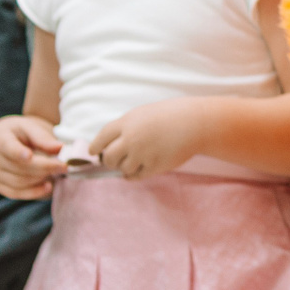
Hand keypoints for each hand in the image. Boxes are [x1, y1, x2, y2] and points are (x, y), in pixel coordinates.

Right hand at [0, 115, 65, 198]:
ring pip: (20, 181)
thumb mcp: (31, 127)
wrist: (5, 140)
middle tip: (65, 166)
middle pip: (19, 167)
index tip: (29, 156)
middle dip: (44, 167)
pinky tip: (49, 186)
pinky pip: (17, 193)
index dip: (18, 152)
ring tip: (58, 172)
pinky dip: (34, 192)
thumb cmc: (21, 133)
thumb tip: (60, 148)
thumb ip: (43, 138)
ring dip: (41, 178)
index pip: (7, 146)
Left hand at [91, 99, 205, 179]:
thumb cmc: (172, 114)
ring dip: (125, 167)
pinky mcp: (154, 167)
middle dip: (109, 160)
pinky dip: (132, 176)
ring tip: (133, 162)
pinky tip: (134, 173)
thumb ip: (128, 127)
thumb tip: (115, 143)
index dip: (95, 146)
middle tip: (113, 160)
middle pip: (108, 157)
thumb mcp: (144, 113)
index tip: (93, 152)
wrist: (195, 123)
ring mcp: (142, 154)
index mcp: (127, 122)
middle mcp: (131, 139)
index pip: (102, 137)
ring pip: (122, 168)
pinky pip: (135, 176)